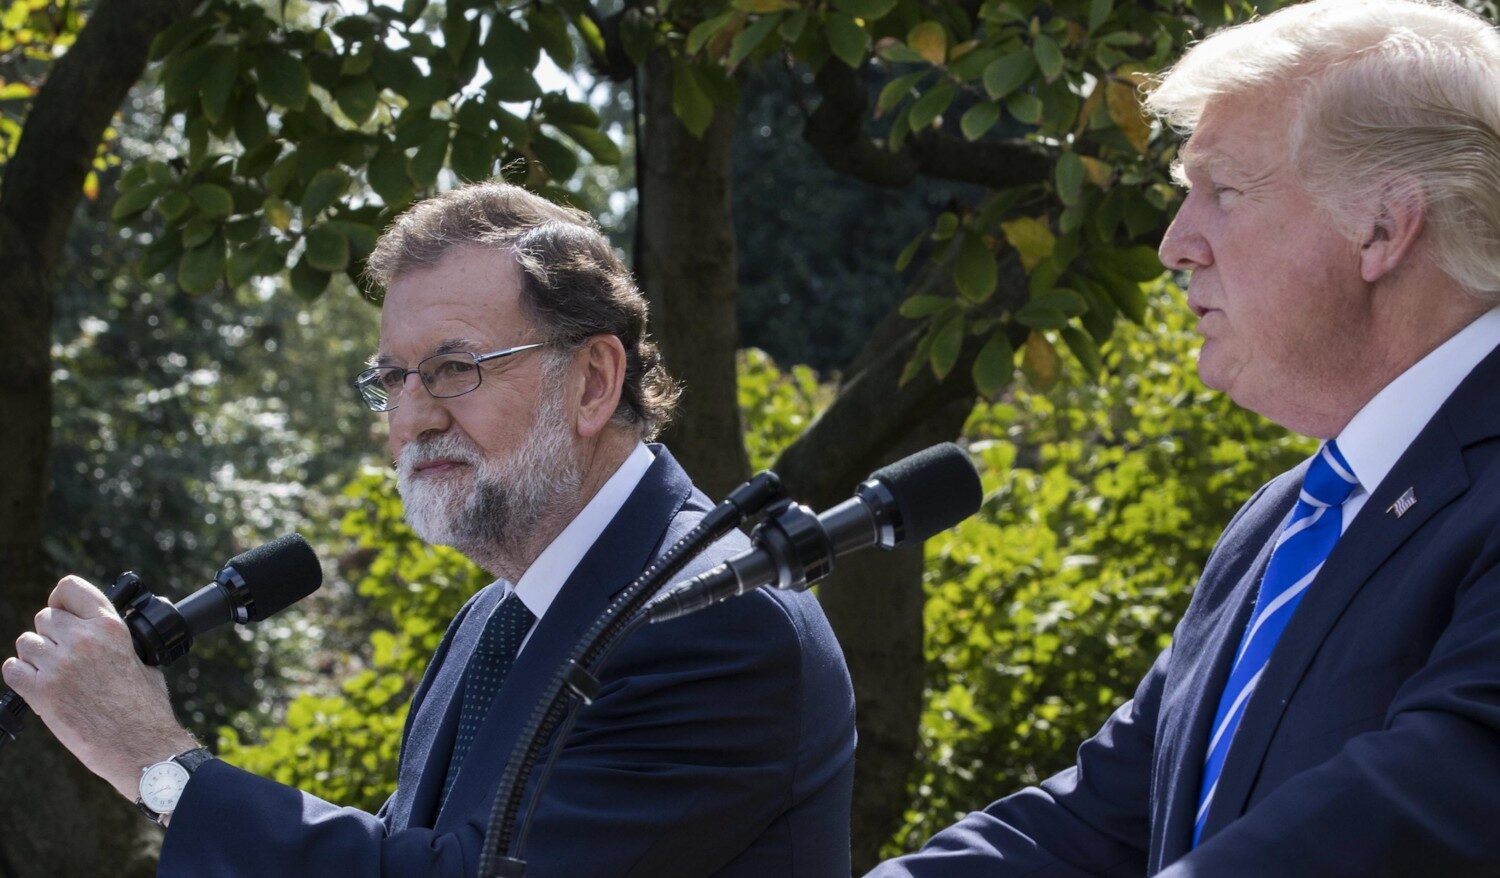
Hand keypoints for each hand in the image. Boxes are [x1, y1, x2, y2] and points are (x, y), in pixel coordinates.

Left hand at [2, 576, 198, 800]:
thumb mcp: (142, 660)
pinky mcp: (41, 692)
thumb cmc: (146, 708)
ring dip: (36, 657)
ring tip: (55, 675)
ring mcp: (59, 665)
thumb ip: (117, 641)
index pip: (69, 588)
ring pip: (26, 643)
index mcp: (111, 626)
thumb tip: (102, 635)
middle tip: (64, 655)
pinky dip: (22, 676)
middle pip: (44, 617)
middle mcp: (82, 640)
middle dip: (52, 634)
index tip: (64, 612)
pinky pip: (13, 669)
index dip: (62, 600)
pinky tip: (38, 687)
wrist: (140, 745)